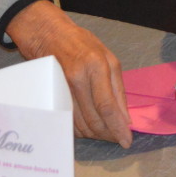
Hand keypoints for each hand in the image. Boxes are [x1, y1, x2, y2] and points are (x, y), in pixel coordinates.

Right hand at [6, 0, 132, 146]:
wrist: (49, 34)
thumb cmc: (82, 44)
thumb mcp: (108, 58)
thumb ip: (118, 88)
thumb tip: (125, 118)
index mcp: (97, 66)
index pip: (108, 106)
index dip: (117, 127)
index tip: (126, 142)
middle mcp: (79, 77)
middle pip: (94, 118)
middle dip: (108, 134)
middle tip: (117, 139)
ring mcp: (63, 86)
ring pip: (81, 123)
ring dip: (95, 134)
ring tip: (105, 133)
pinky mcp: (52, 94)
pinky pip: (69, 120)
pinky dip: (81, 129)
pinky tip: (89, 127)